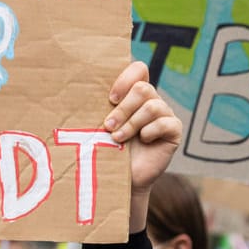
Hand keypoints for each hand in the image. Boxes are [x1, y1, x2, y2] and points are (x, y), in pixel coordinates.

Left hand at [103, 61, 182, 232]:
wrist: (120, 178)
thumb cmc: (106, 149)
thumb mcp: (100, 125)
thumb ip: (100, 107)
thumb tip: (75, 88)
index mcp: (133, 94)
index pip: (138, 69)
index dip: (125, 79)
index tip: (111, 98)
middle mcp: (151, 100)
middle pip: (143, 88)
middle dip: (123, 109)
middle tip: (108, 126)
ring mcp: (164, 114)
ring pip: (152, 106)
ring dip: (131, 123)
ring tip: (118, 139)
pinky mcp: (173, 130)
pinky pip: (165, 123)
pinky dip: (149, 132)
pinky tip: (142, 141)